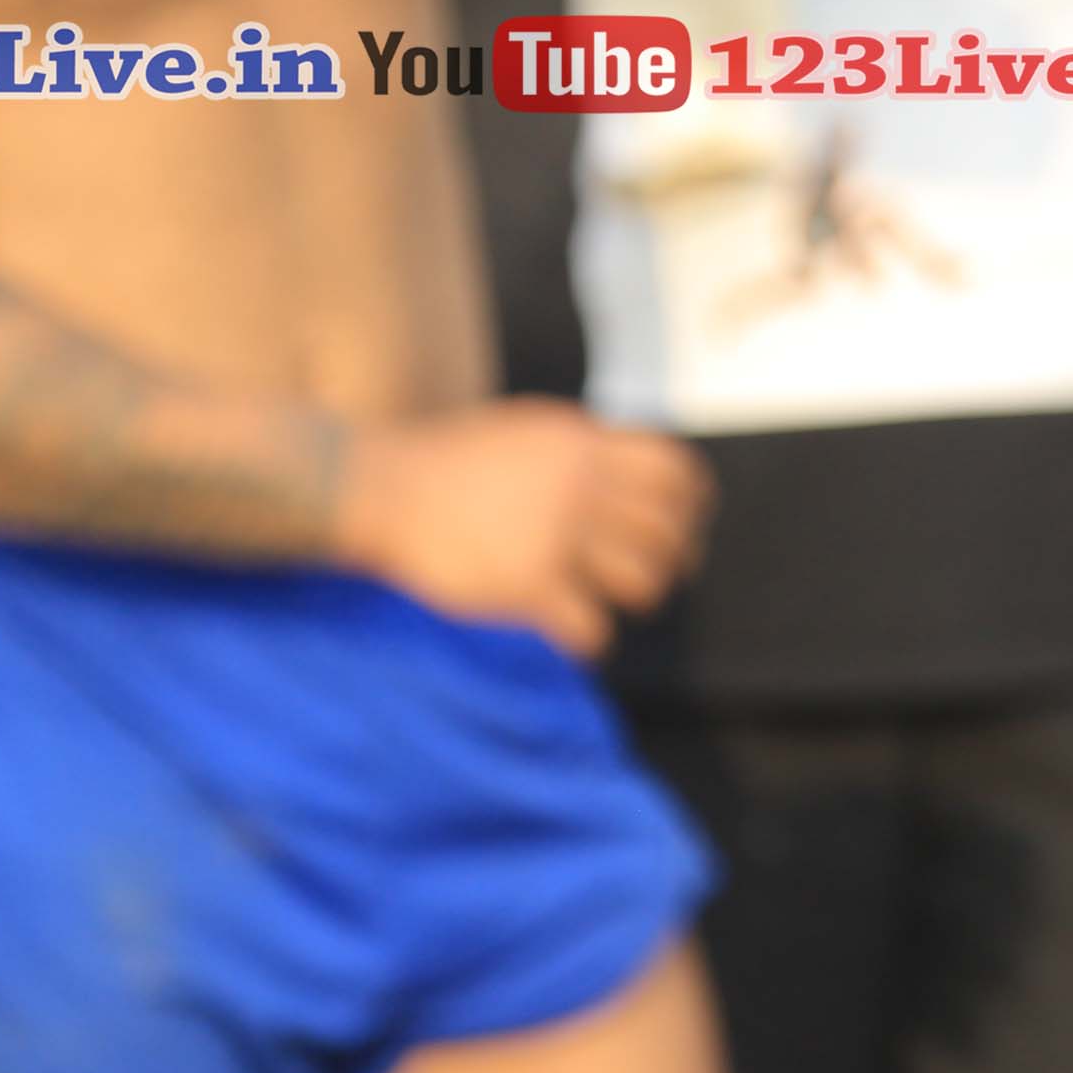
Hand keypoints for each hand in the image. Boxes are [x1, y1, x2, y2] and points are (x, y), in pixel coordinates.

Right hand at [338, 403, 709, 654]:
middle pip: (668, 534)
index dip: (691, 506)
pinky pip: (592, 628)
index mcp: (585, 445)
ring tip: (614, 605)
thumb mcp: (528, 431)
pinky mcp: (527, 586)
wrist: (381, 489)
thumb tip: (628, 468)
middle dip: (673, 562)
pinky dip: (593, 641)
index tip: (684, 527)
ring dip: (639, 601)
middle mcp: (582, 487)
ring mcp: (556, 537)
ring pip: (644, 582)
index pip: (676, 473)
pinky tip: (576, 638)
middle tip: (657, 579)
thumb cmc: (448, 462)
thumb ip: (581, 448)